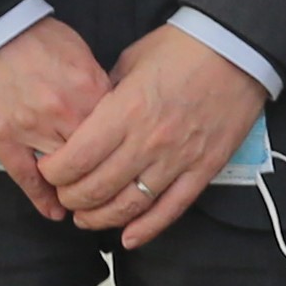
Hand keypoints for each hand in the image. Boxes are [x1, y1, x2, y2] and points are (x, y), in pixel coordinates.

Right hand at [0, 18, 115, 221]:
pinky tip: (54, 212)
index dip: (122, 152)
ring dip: (74, 189)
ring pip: (63, 173)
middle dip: (102, 175)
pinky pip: (27, 179)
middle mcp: (65, 112)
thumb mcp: (78, 51)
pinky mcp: (3, 139)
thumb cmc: (32, 34)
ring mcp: (32, 128)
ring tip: (83, 205)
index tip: (127, 165)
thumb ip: (95, 84)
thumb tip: (110, 109)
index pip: (117, 133)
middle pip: (95, 158)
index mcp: (88, 87)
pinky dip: (43, 199)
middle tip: (109, 192)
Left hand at [43, 27, 264, 250]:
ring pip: (130, 206)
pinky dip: (147, 229)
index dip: (55, 173)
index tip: (49, 171)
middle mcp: (148, 141)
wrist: (237, 49)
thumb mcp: (131, 60)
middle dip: (72, 199)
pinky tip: (128, 238)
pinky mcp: (203, 169)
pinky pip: (171, 209)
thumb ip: (107, 94)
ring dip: (101, 219)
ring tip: (87, 219)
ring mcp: (178, 159)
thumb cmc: (183, 48)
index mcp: (125, 111)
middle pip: (97, 188)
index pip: (77, 158)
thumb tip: (88, 117)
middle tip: (65, 197)